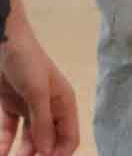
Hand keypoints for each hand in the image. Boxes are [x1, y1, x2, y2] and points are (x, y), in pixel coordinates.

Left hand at [0, 0, 80, 155]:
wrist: (4, 43)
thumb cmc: (27, 61)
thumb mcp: (37, 91)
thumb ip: (43, 121)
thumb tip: (47, 150)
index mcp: (63, 103)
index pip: (68, 137)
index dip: (58, 154)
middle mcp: (49, 108)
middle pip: (47, 141)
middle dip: (38, 155)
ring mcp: (29, 108)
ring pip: (28, 139)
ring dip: (20, 153)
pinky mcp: (10, 107)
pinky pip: (9, 131)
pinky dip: (4, 142)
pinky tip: (0, 151)